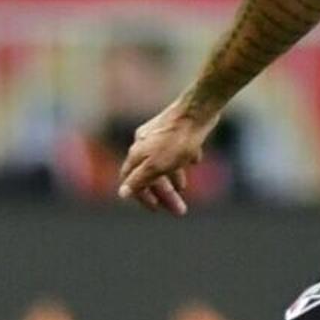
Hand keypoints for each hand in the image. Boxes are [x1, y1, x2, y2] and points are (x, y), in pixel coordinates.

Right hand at [115, 96, 218, 215]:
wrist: (198, 110)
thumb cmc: (177, 140)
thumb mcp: (156, 166)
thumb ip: (139, 180)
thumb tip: (122, 194)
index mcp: (137, 153)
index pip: (131, 181)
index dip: (142, 196)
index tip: (156, 209)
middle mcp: (144, 144)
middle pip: (150, 174)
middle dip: (164, 193)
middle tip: (179, 209)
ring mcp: (159, 135)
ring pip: (163, 162)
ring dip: (172, 178)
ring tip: (184, 188)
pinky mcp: (176, 129)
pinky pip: (177, 148)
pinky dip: (182, 160)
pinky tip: (193, 162)